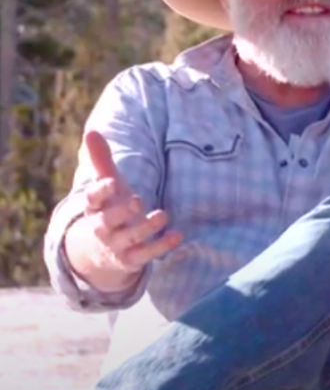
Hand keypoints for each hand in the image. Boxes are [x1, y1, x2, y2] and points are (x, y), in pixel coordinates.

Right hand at [63, 130, 181, 292]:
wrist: (104, 251)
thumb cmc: (110, 208)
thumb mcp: (107, 186)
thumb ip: (101, 160)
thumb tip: (91, 130)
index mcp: (95, 208)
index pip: (93, 199)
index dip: (101, 191)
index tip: (112, 182)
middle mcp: (103, 227)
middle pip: (108, 221)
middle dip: (121, 212)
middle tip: (137, 201)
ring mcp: (118, 244)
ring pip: (130, 238)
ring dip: (146, 228)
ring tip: (162, 215)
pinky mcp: (133, 258)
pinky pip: (147, 254)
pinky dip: (161, 246)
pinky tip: (178, 235)